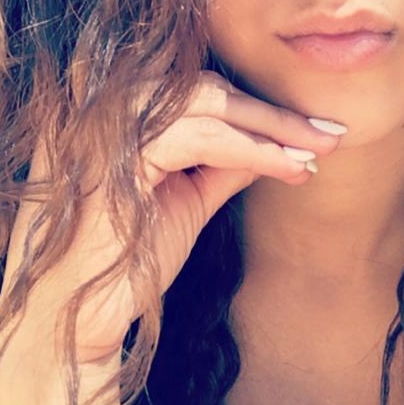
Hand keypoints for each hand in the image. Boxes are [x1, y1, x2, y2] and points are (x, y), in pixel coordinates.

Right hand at [0, 72, 344, 362]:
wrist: (73, 318)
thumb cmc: (124, 259)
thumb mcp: (185, 197)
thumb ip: (223, 160)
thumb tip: (276, 139)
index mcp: (105, 106)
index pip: (189, 86)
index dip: (251, 102)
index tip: (306, 125)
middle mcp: (92, 101)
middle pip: (201, 86)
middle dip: (271, 111)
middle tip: (330, 132)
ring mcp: (97, 122)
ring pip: (206, 103)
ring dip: (272, 127)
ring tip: (320, 150)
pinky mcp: (112, 154)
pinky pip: (201, 137)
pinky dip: (254, 150)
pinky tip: (292, 168)